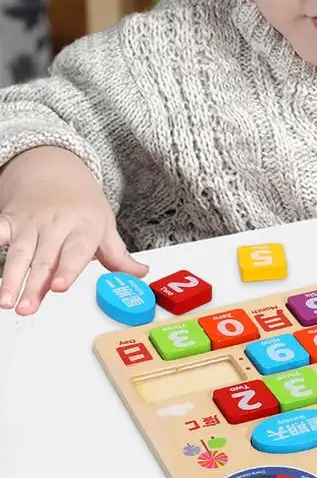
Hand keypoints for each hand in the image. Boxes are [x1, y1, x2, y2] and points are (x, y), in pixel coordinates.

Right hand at [0, 146, 148, 314]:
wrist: (55, 169)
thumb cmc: (83, 204)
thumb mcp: (105, 226)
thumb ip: (119, 256)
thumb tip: (141, 274)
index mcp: (84, 226)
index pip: (77, 250)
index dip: (68, 268)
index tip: (60, 286)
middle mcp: (56, 224)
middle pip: (45, 258)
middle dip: (35, 285)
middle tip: (27, 308)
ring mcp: (30, 223)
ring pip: (18, 253)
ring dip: (10, 278)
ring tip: (6, 301)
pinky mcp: (8, 221)